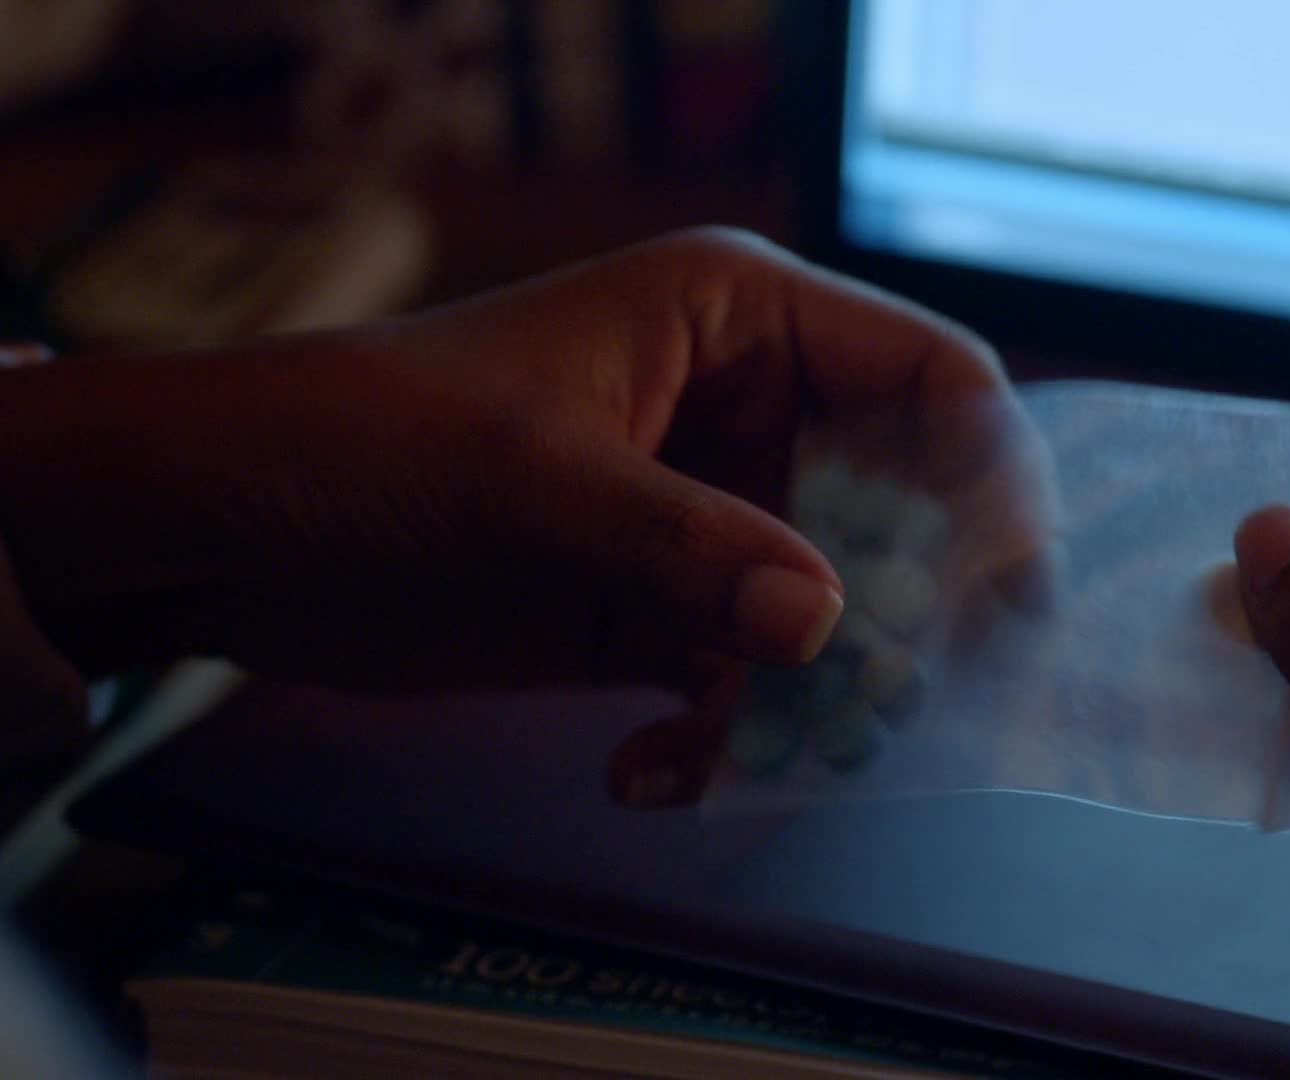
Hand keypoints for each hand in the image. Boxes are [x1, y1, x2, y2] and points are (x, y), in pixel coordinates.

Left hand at [0, 229, 1051, 706]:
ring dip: (806, 701)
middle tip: (878, 705)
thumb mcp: (532, 475)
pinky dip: (722, 738)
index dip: (990, 475)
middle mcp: (748, 413)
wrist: (230, 527)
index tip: (1007, 588)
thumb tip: (825, 624)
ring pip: (828, 616)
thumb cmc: (368, 436)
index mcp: (741, 320)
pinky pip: (745, 682)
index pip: (929, 379)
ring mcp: (707, 517)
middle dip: (898, 616)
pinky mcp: (661, 609)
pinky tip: (648, 771)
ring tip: (740, 753)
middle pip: (901, 514)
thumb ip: (685, 544)